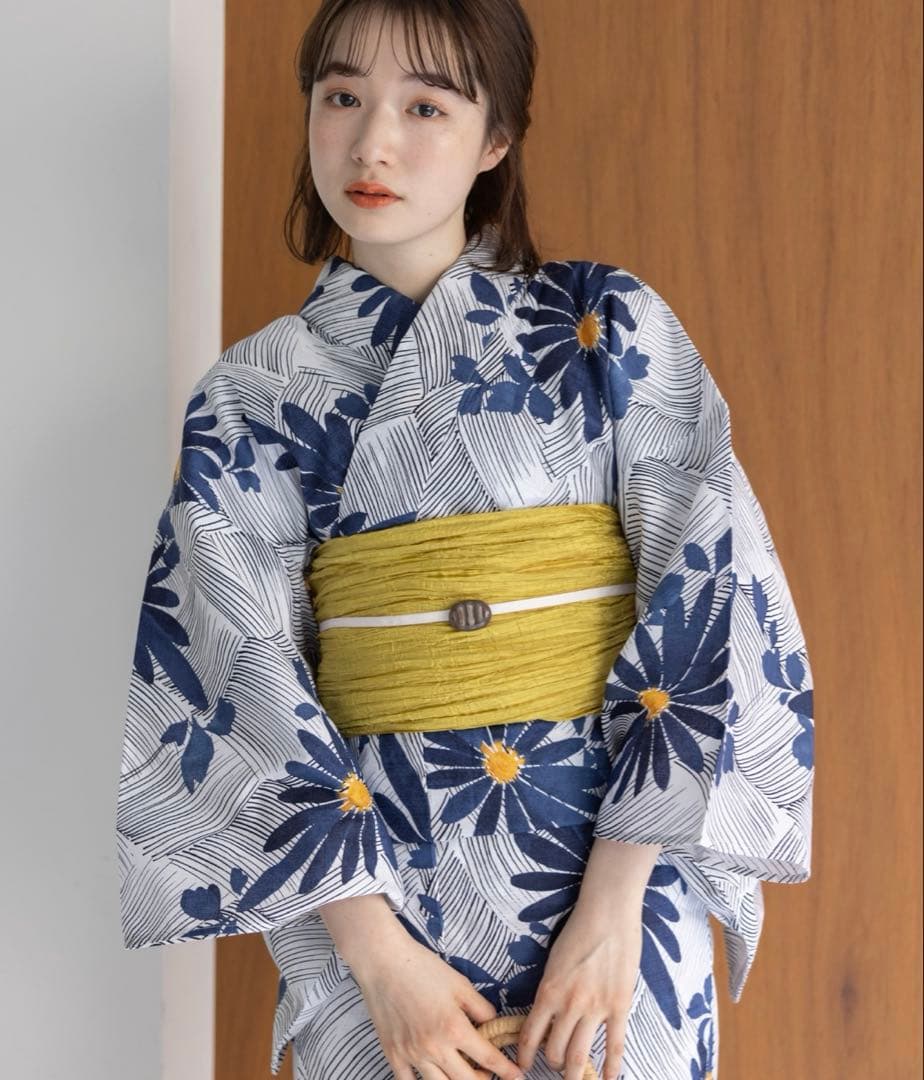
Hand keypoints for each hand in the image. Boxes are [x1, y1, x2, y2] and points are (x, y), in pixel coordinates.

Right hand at [351, 932, 526, 1079]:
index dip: (506, 1071)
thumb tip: (493, 1025)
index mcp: (454, 1028)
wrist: (384, 962)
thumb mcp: (460, 984)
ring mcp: (412, 1055)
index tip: (518, 1077)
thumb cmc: (423, 968)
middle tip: (490, 1076)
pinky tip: (433, 1078)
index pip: (488, 1058)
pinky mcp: (394, 1055)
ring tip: (465, 1076)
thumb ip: (481, 1008)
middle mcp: (435, 1048)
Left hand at [514, 901, 641, 1079]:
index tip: (524, 1066)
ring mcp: (595, 1007)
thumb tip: (547, 1013)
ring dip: (575, 1073)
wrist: (607, 913)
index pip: (530, 1034)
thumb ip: (550, 988)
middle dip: (553, 1064)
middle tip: (556, 1067)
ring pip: (580, 1055)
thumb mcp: (553, 960)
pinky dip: (611, 1067)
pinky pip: (615, 1045)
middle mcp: (568, 1004)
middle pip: (556, 1050)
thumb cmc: (578, 930)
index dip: (526, 1055)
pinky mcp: (619, 1006)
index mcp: (548, 990)